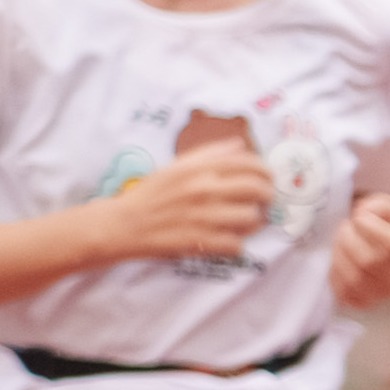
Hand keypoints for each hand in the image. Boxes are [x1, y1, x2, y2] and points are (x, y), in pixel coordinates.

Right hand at [86, 144, 275, 266]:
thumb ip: (209, 154)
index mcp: (197, 168)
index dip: (266, 171)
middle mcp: (202, 189)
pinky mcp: (198, 241)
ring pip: (251, 217)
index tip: (268, 178)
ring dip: (254, 222)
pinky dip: (237, 245)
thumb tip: (239, 144)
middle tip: (264, 201)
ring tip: (246, 223)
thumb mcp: (175, 167)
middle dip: (267, 196)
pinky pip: (236, 244)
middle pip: (257, 189)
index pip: (247, 163)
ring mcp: (201, 216)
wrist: (121, 225)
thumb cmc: (149, 195)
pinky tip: (230, 241)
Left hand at [327, 192, 389, 311]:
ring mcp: (382, 293)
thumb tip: (363, 211)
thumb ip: (380, 204)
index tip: (360, 217)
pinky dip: (335, 274)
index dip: (368, 226)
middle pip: (368, 261)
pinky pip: (343, 292)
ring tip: (340, 243)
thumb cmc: (388, 229)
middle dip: (348, 239)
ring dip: (338, 256)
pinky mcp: (364, 302)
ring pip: (353, 279)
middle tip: (345, 228)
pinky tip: (340, 261)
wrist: (387, 254)